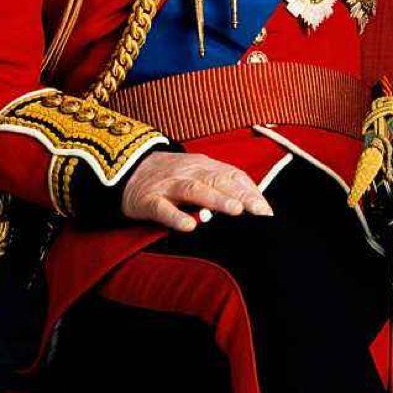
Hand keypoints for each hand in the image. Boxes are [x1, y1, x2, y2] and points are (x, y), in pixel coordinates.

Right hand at [121, 151, 273, 230]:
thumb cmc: (171, 176)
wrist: (126, 168)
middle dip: (240, 195)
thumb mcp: (198, 173)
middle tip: (258, 212)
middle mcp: (189, 172)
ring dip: (215, 200)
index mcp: (204, 166)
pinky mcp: (148, 200)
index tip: (266, 212)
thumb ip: (222, 184)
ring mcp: (168, 185)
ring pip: (194, 190)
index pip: (232, 176)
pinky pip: (162, 208)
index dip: (250, 192)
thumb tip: (254, 204)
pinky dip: (175, 217)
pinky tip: (189, 227)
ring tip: (235, 211)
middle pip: (217, 181)